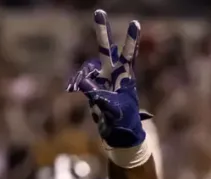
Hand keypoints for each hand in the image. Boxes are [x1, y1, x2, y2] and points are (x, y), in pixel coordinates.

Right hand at [66, 10, 150, 150]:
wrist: (119, 134)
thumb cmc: (123, 121)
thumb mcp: (113, 109)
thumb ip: (98, 96)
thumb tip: (83, 84)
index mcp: (125, 77)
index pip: (128, 54)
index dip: (131, 40)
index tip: (136, 23)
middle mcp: (113, 74)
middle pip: (105, 49)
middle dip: (102, 31)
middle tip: (99, 11)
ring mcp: (102, 79)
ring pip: (88, 68)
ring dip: (83, 76)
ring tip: (82, 90)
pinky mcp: (93, 86)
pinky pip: (82, 80)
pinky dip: (77, 84)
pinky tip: (75, 90)